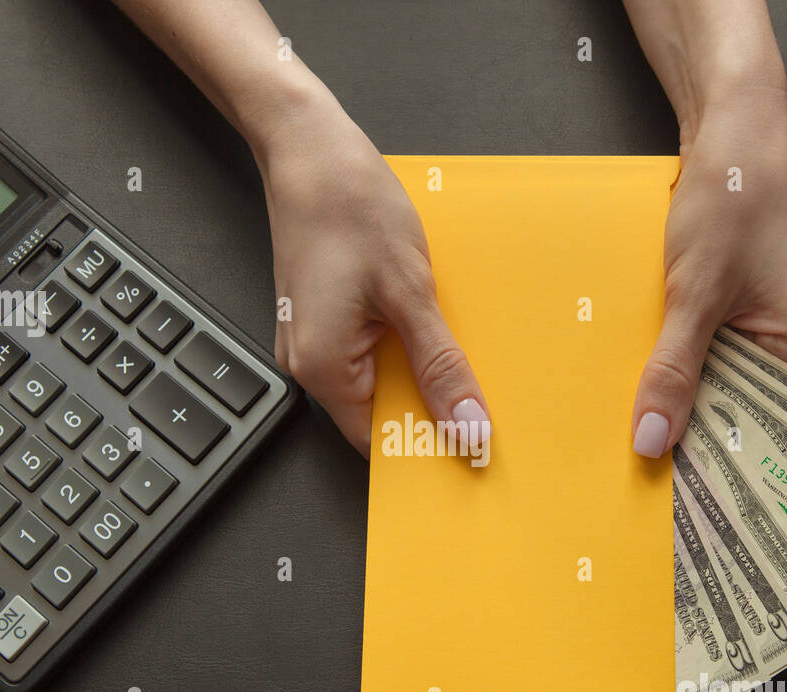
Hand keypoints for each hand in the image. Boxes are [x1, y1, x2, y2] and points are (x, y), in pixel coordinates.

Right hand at [256, 92, 489, 454]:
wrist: (310, 149)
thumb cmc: (349, 207)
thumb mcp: (410, 293)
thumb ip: (440, 367)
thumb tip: (466, 426)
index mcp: (323, 369)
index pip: (379, 444)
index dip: (427, 448)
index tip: (473, 443)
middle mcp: (308, 364)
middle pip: (380, 414)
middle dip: (429, 407)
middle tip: (478, 394)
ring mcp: (313, 341)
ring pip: (379, 380)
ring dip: (420, 372)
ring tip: (454, 349)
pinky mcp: (324, 319)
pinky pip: (370, 352)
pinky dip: (404, 346)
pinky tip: (428, 324)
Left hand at [631, 85, 786, 457]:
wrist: (732, 129)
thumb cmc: (731, 198)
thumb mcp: (693, 295)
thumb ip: (673, 371)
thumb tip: (653, 441)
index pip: (757, 420)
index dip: (710, 448)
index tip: (666, 481)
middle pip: (738, 401)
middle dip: (691, 417)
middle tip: (640, 453)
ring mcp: (776, 320)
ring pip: (720, 375)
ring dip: (681, 383)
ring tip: (641, 414)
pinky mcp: (749, 303)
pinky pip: (713, 347)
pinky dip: (682, 354)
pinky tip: (651, 366)